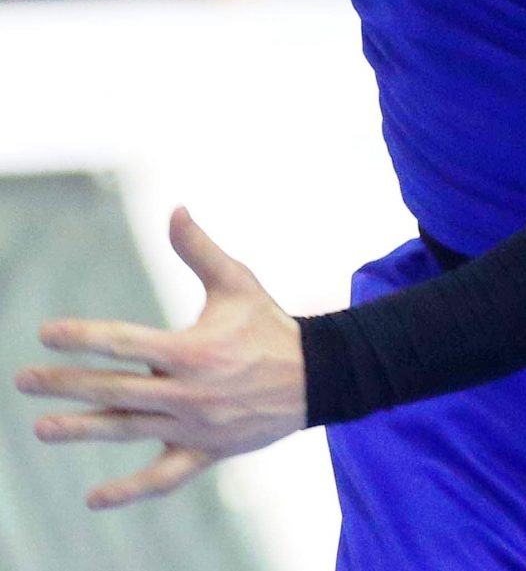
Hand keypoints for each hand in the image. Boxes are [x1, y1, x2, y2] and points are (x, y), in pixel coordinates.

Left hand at [15, 207, 306, 509]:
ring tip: (41, 429)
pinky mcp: (205, 452)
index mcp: (191, 350)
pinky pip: (162, 478)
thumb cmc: (269, 324)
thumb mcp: (237, 282)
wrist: (315, 376)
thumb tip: (175, 209)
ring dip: (82, 430)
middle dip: (66, 384)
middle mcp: (187, 392)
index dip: (83, 336)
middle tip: (25, 379)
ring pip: (128, 431)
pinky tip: (93, 498)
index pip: (124, 342)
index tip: (47, 332)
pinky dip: (128, 491)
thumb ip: (199, 249)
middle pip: (114, 389)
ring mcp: (193, 427)